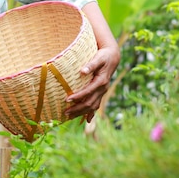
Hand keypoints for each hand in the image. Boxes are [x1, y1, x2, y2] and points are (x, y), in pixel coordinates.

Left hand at [65, 2, 119, 121]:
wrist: (113, 57)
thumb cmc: (103, 56)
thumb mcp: (98, 58)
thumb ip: (90, 65)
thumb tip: (82, 71)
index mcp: (101, 81)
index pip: (88, 92)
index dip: (78, 96)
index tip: (67, 100)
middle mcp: (103, 89)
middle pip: (90, 103)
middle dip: (78, 109)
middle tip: (65, 112)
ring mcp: (102, 92)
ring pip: (92, 106)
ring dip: (81, 112)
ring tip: (69, 116)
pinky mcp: (101, 92)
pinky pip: (96, 105)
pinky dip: (91, 113)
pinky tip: (87, 121)